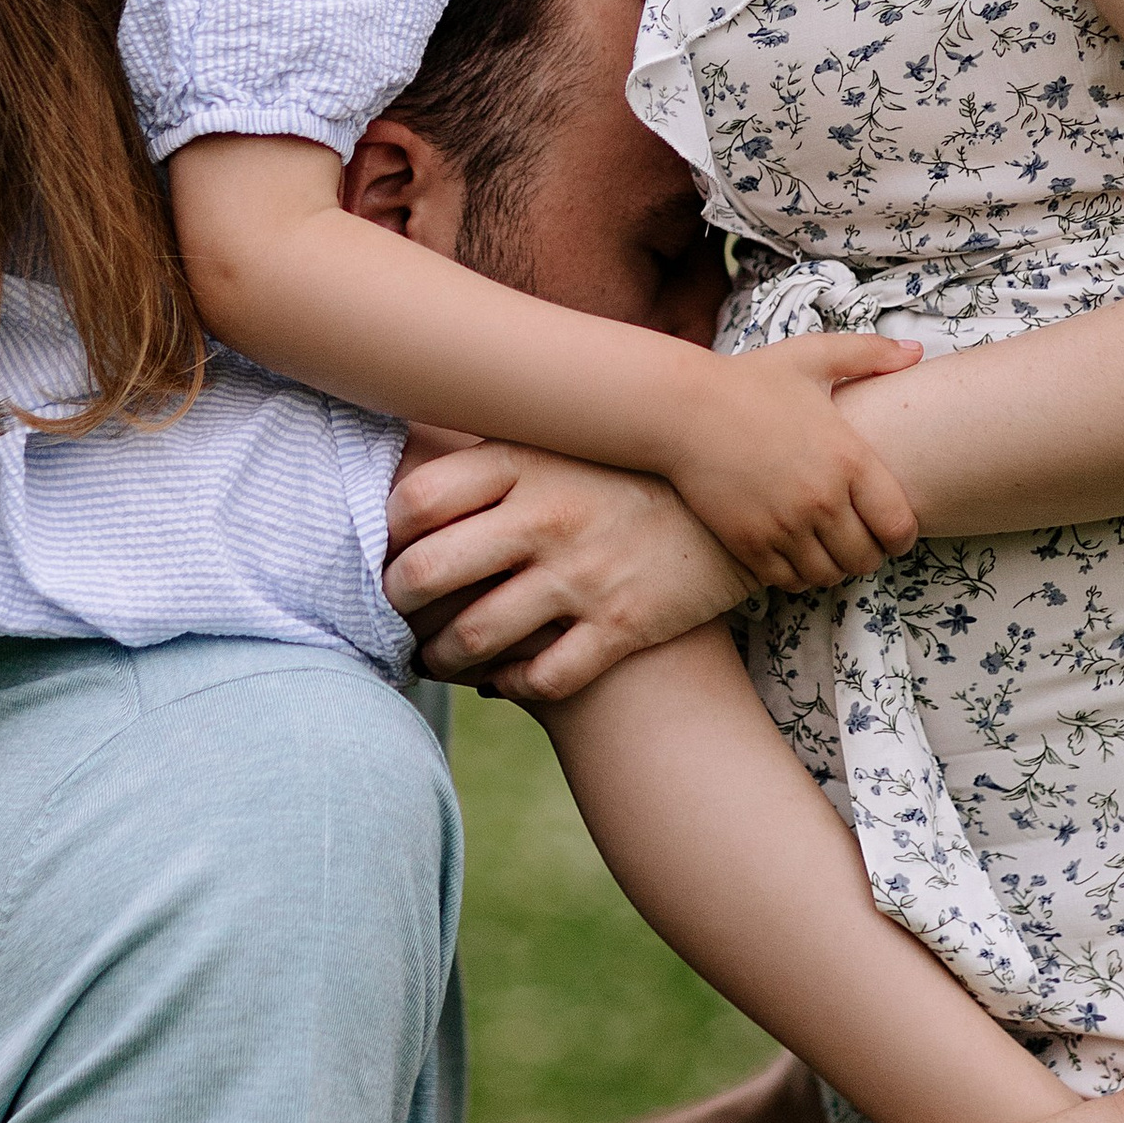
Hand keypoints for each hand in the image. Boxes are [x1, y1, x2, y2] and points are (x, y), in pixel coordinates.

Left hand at [387, 444, 749, 699]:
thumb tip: (407, 464)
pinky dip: (508, 686)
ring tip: (432, 656)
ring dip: (438, 657)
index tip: (388, 545)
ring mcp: (582, 575)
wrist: (738, 500)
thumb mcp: (563, 437)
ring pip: (472, 637)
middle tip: (394, 610)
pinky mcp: (620, 626)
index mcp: (524, 459)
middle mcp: (546, 516)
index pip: (416, 499)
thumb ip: (492, 448)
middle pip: (425, 574)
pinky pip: (540, 677)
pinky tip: (500, 678)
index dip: (385, 532)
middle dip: (394, 604)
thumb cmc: (626, 469)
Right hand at [666, 333, 920, 589]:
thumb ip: (870, 353)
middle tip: (856, 538)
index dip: (902, 536)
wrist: (681, 407)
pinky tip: (793, 551)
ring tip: (826, 547)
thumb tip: (918, 351)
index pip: (899, 526)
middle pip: (866, 559)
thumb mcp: (813, 356)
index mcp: (848, 459)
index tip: (892, 530)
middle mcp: (822, 499)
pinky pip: (789, 581)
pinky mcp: (750, 543)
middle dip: (867, 553)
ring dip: (832, 566)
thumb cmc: (750, 380)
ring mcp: (785, 526)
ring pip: (829, 576)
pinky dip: (797, 575)